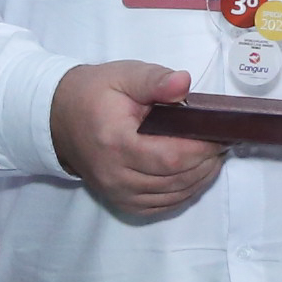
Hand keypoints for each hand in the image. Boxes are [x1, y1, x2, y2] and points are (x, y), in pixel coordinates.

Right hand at [50, 60, 224, 219]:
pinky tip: (195, 173)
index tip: (222, 132)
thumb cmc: (94, 93)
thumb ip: (155, 80)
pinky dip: (184, 192)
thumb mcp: (124, 75)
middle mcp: (116, 176)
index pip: (171, 157)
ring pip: (173, 196)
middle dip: (206, 162)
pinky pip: (162, 206)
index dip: (203, 149)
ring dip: (200, 178)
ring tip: (213, 154)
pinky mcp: (122, 202)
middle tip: (222, 141)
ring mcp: (118, 193)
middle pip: (176, 180)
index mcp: (116, 143)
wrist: (58, 118)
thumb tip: (184, 83)